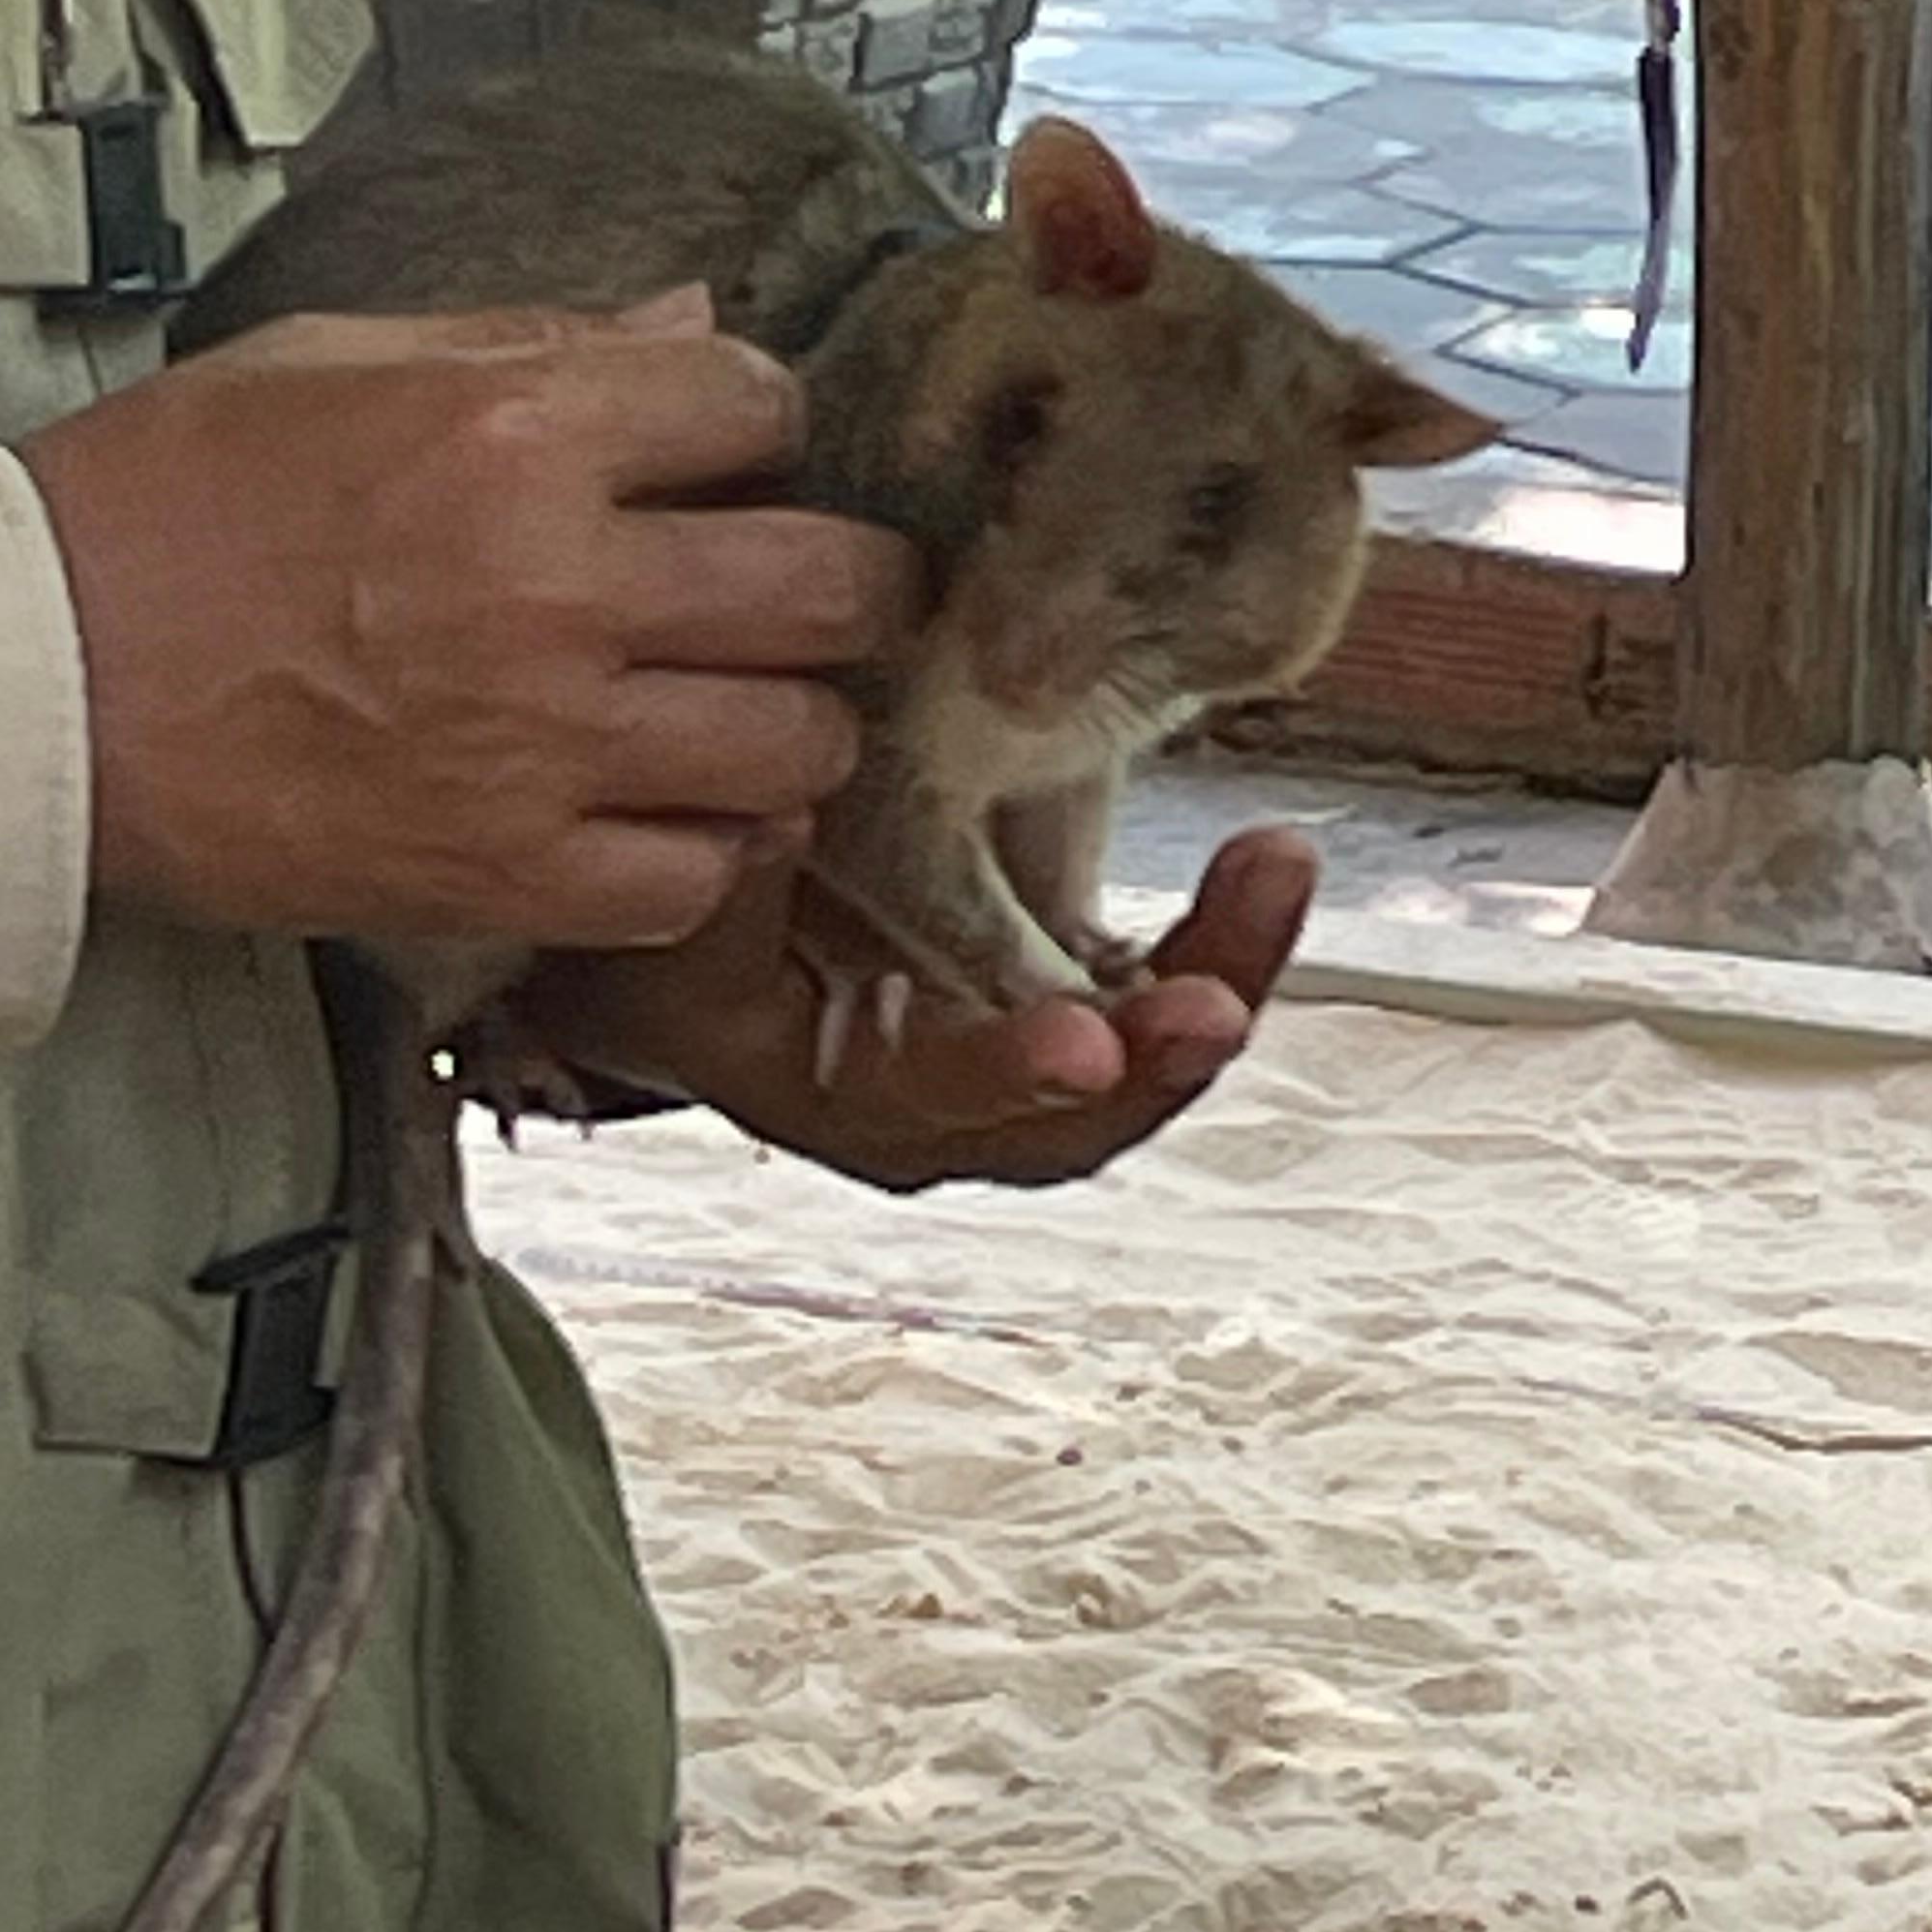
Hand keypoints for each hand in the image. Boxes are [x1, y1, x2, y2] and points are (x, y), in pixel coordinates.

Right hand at [15, 296, 912, 952]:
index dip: (762, 424)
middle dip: (849, 584)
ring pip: (793, 748)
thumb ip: (532, 343)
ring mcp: (541, 746)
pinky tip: (674, 815)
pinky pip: (694, 880)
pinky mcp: (502, 874)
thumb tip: (693, 325)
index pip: (757, 402)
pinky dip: (707, 853)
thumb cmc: (162, 509)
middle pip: (828, 587)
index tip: (736, 455)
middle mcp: (555, 587)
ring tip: (748, 712)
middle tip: (819, 596)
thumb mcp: (333, 362)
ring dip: (794, 728)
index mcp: (514, 431)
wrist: (29, 687)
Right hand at [513, 827, 1316, 1190]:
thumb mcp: (667, 930)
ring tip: (1274, 873)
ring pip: (1141, 1050)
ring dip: (1220, 974)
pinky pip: (1158, 980)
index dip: (1009, 1075)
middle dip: (1160, 1055)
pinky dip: (1217, 932)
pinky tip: (1266, 859)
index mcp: (850, 1107)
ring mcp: (1021, 1052)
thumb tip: (776, 815)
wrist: (677, 948)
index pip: (940, 1107)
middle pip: (1080, 1115)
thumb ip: (721, 891)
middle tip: (1222, 998)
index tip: (1079, 1043)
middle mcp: (953, 1107)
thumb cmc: (657, 946)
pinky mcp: (1065, 989)